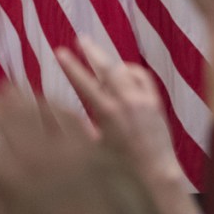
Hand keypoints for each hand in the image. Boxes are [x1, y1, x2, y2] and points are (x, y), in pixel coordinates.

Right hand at [57, 38, 197, 213]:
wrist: (155, 174)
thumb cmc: (120, 167)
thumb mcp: (93, 147)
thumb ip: (77, 126)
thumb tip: (58, 112)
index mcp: (107, 113)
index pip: (84, 83)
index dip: (71, 66)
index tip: (59, 52)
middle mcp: (126, 102)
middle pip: (106, 67)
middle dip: (91, 51)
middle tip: (79, 38)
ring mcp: (143, 100)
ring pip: (124, 69)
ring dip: (110, 61)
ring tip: (98, 56)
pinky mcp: (155, 102)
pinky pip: (142, 76)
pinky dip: (131, 71)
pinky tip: (124, 71)